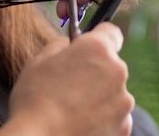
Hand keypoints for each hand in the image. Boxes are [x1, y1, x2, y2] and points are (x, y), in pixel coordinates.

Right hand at [0, 23, 133, 135]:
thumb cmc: (35, 101)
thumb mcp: (39, 60)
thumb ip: (62, 45)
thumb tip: (70, 46)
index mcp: (97, 49)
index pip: (111, 32)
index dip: (98, 38)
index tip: (88, 48)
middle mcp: (117, 71)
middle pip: (111, 64)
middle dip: (95, 71)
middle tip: (71, 84)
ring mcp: (123, 100)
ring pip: (113, 91)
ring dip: (99, 96)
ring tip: (72, 109)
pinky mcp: (123, 126)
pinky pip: (115, 115)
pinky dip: (102, 118)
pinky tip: (80, 123)